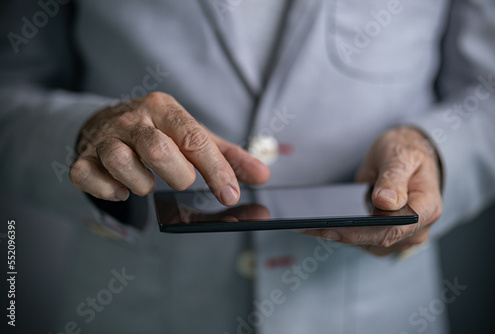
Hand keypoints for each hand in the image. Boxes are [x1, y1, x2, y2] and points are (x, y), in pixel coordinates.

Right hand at [70, 92, 269, 204]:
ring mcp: (105, 138)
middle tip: (180, 179)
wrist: (108, 121)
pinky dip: (107, 190)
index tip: (229, 194)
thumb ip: (228, 156)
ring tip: (148, 181)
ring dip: (141, 184)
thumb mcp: (195, 137)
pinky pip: (88, 177)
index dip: (216, 170)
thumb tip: (262, 175)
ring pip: (123, 165)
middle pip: (159, 151)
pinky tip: (121, 188)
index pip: (194, 139)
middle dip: (178, 176)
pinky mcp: (83, 157)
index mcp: (164, 108)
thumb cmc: (160, 132)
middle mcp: (133, 119)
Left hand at [301, 127, 441, 255]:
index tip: (332, 227)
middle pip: (374, 240)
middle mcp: (415, 229)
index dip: (360, 232)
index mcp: (426, 209)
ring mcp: (399, 236)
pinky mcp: (382, 235)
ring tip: (307, 223)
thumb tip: (386, 202)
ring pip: (364, 243)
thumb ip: (394, 178)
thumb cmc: (407, 153)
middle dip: (341, 233)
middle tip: (306, 225)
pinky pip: (360, 239)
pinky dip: (340, 231)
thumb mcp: (401, 156)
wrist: (407, 157)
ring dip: (337, 234)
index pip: (393, 229)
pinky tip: (318, 222)